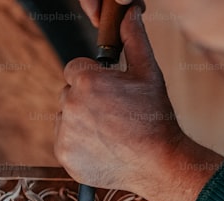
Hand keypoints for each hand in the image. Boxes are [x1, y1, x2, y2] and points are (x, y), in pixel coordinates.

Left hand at [56, 5, 221, 200]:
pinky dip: (79, 146)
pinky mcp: (64, 155)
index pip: (75, 69)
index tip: (110, 95)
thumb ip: (134, 39)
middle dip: (87, 102)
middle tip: (114, 116)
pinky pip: (65, 142)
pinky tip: (103, 148)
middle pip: (70, 94)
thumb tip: (130, 11)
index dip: (94, 81)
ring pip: (67, 118)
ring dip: (82, 123)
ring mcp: (65, 132)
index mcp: (87, 81)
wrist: (159, 162)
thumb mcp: (148, 73)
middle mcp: (71, 104)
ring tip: (110, 134)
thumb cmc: (156, 117)